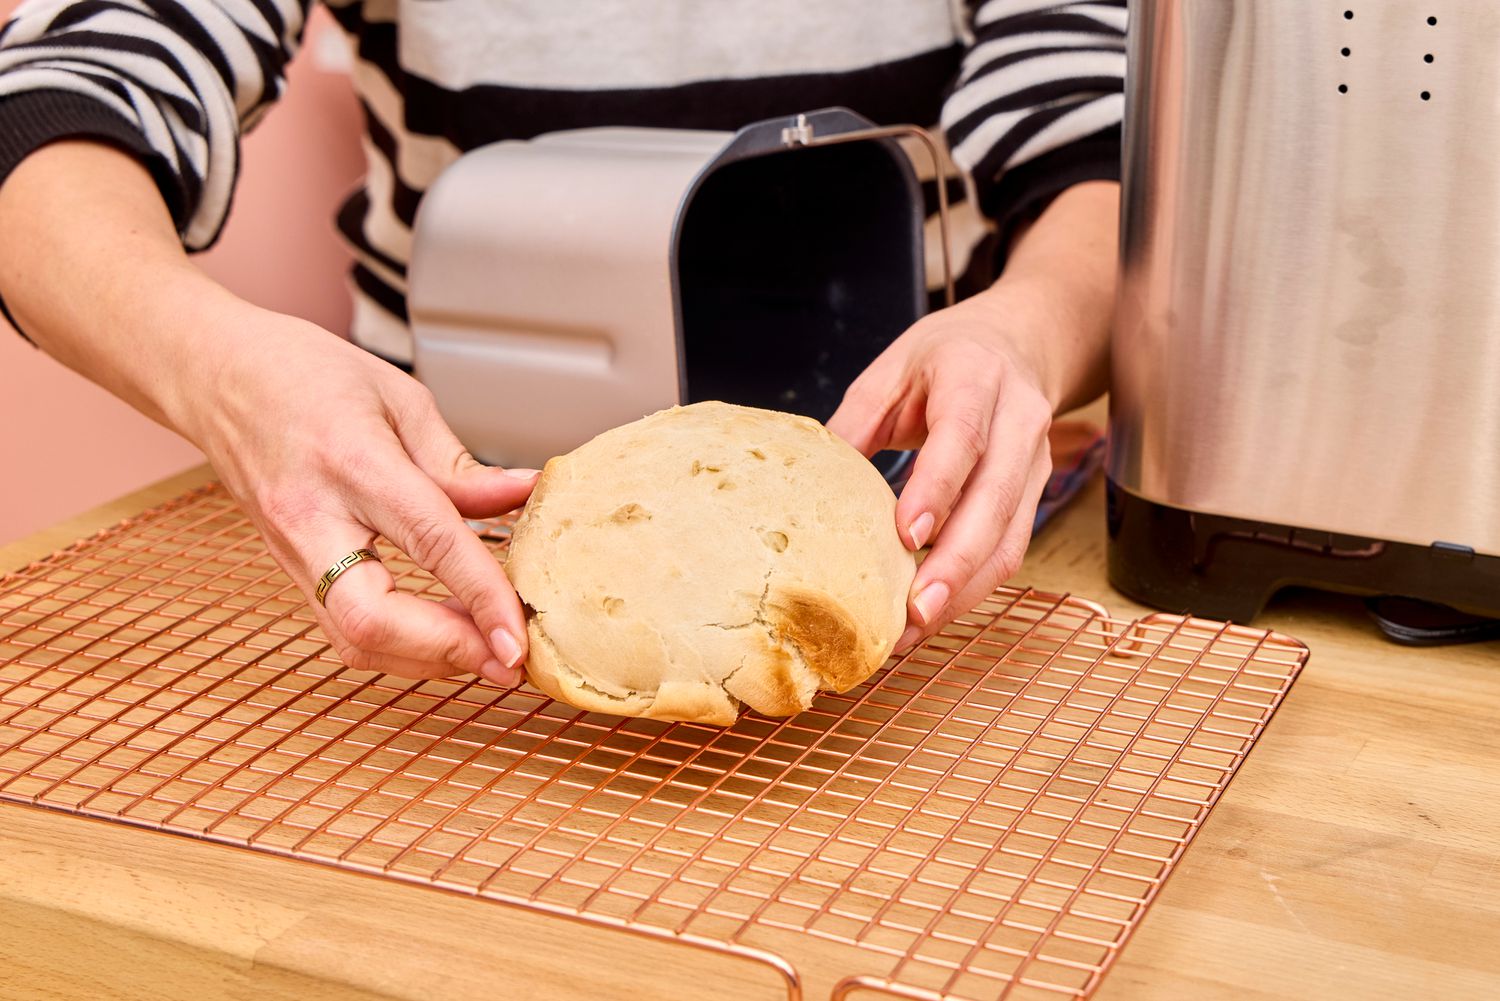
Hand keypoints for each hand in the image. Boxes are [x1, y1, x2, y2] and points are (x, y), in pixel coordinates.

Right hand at [188, 304, 535, 684]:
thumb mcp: (399, 398)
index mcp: (352, 461)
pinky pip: (343, 629)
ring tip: (487, 652)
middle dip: (448, 652)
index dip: (482, 598)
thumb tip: (522, 496)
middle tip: (508, 662)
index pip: (430, 542)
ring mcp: (291, 551)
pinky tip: (445, 636)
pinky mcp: (288, 569)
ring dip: (428, 660)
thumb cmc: (303, 372)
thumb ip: (459, 464)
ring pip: (355, 639)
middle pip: (372, 619)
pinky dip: (400, 647)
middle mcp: (312, 518)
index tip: (520, 639)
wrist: (213, 372)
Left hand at [828, 286, 1056, 650]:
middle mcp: (1018, 420)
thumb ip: (854, 424)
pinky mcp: (1037, 494)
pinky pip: (1010, 549)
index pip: (963, 437)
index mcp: (976, 376)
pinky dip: (972, 588)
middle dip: (956, 563)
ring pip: (1010, 537)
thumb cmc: (946, 357)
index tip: (905, 537)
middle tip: (914, 612)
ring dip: (965, 590)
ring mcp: (1036, 461)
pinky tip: (933, 613)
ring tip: (915, 631)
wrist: (1018, 343)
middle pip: (996, 499)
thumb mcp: (890, 370)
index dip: (937, 489)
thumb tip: (809, 484)